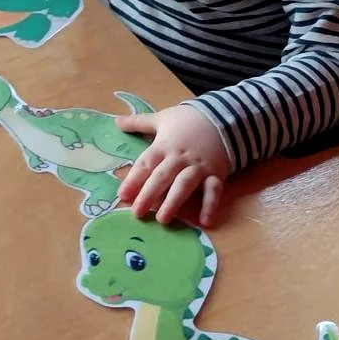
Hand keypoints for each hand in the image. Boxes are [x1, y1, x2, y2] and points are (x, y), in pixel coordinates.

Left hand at [115, 105, 230, 226]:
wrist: (222, 117)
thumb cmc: (187, 121)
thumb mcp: (161, 118)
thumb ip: (138, 123)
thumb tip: (116, 121)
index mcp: (164, 145)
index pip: (146, 163)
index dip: (133, 179)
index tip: (122, 195)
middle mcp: (180, 158)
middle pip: (162, 177)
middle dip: (149, 195)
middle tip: (137, 212)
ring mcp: (198, 167)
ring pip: (184, 185)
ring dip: (174, 202)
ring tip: (162, 219)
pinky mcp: (216, 174)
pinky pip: (214, 191)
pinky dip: (210, 206)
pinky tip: (205, 222)